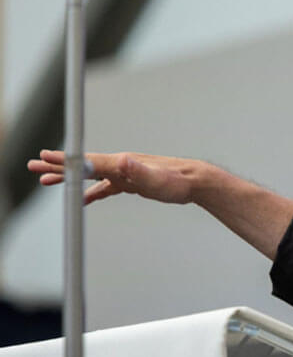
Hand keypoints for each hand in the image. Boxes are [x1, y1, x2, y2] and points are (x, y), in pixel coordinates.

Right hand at [27, 150, 203, 204]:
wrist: (196, 182)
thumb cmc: (178, 181)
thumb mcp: (157, 179)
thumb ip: (138, 170)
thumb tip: (122, 160)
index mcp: (123, 163)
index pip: (88, 162)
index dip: (65, 161)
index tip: (43, 157)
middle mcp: (122, 165)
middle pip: (84, 166)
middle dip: (58, 167)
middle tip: (33, 167)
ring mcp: (127, 174)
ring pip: (92, 177)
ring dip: (70, 180)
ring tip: (46, 183)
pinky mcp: (133, 183)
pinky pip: (107, 187)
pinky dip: (92, 192)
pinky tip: (83, 199)